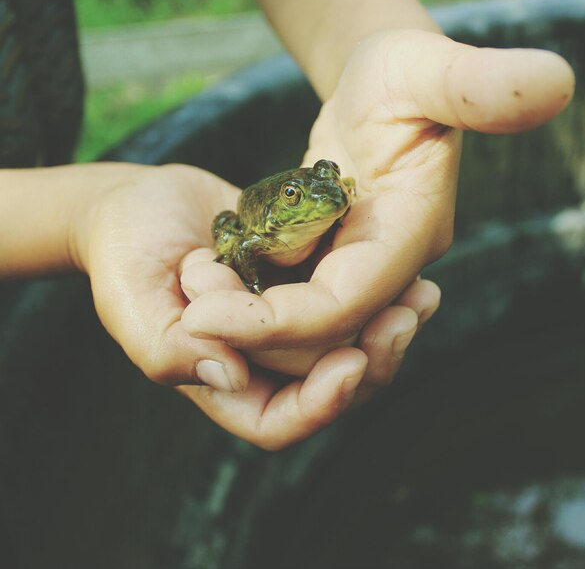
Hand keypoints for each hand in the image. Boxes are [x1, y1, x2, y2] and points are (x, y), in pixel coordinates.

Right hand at [75, 163, 439, 448]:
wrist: (142, 201)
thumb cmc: (125, 251)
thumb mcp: (132, 300)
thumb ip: (169, 349)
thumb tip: (230, 375)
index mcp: (220, 378)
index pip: (277, 421)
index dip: (319, 404)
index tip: (352, 364)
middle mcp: (260, 359)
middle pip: (327, 388)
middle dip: (371, 360)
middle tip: (404, 319)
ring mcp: (285, 323)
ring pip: (349, 347)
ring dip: (387, 330)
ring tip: (422, 296)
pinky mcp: (301, 285)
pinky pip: (349, 304)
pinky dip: (381, 294)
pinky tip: (411, 274)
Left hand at [181, 29, 574, 347]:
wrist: (384, 89)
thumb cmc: (404, 74)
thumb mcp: (429, 70)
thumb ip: (480, 85)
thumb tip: (555, 83)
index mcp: (410, 233)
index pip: (349, 300)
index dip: (286, 320)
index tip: (209, 317)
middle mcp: (389, 264)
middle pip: (326, 329)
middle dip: (257, 331)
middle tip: (189, 315)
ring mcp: (362, 268)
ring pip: (307, 325)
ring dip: (249, 321)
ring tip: (192, 296)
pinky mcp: (336, 262)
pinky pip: (295, 300)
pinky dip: (255, 302)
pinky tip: (213, 285)